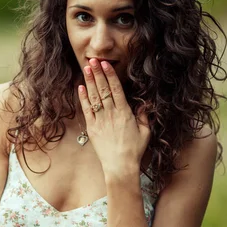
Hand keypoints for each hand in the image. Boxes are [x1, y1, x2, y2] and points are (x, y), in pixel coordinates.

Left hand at [79, 58, 149, 176]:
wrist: (120, 166)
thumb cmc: (134, 150)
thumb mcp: (145, 132)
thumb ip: (144, 116)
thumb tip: (145, 102)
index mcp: (125, 113)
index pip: (116, 90)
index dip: (110, 75)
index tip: (106, 64)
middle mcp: (111, 114)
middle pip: (103, 90)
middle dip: (98, 74)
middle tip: (93, 60)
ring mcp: (100, 121)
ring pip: (94, 97)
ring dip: (90, 82)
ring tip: (86, 68)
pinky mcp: (92, 129)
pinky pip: (87, 110)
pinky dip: (83, 98)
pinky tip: (80, 87)